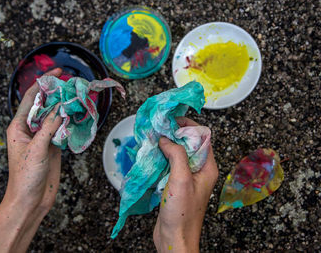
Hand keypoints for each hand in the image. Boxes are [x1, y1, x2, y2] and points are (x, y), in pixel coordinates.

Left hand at [0, 68, 62, 252]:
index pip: (32, 98)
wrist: (30, 201)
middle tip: (74, 84)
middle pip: (46, 104)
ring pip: (56, 116)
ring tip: (80, 96)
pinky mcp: (54, 146)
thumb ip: (49, 127)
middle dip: (59, 93)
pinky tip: (80, 115)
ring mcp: (43, 137)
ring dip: (67, 107)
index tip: (58, 72)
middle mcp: (30, 128)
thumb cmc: (25, 177)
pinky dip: (72, 121)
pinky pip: (63, 129)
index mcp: (19, 126)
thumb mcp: (36, 149)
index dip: (44, 83)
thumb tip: (62, 107)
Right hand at [153, 117, 217, 252]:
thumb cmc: (182, 212)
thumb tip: (166, 138)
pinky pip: (169, 165)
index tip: (171, 120)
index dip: (188, 125)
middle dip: (174, 134)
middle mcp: (199, 171)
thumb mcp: (181, 179)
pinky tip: (151, 155)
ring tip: (152, 139)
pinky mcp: (175, 185)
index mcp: (207, 167)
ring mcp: (187, 178)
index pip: (202, 137)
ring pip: (177, 154)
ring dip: (166, 146)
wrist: (174, 239)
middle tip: (158, 128)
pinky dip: (161, 158)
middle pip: (188, 144)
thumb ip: (176, 155)